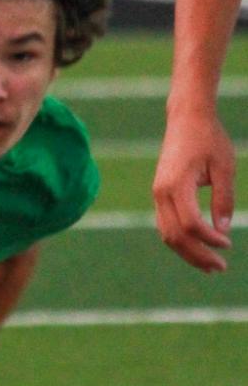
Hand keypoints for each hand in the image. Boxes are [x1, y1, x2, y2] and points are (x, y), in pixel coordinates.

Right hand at [153, 111, 234, 272]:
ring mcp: (158, 194)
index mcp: (176, 185)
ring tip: (210, 265)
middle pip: (175, 236)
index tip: (228, 244)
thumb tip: (224, 230)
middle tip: (221, 268)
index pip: (190, 224)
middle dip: (198, 255)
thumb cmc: (208, 138)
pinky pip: (166, 225)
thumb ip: (223, 199)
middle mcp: (161, 193)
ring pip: (167, 234)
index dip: (209, 239)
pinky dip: (181, 241)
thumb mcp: (224, 168)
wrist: (186, 118)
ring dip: (188, 252)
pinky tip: (198, 247)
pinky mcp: (160, 194)